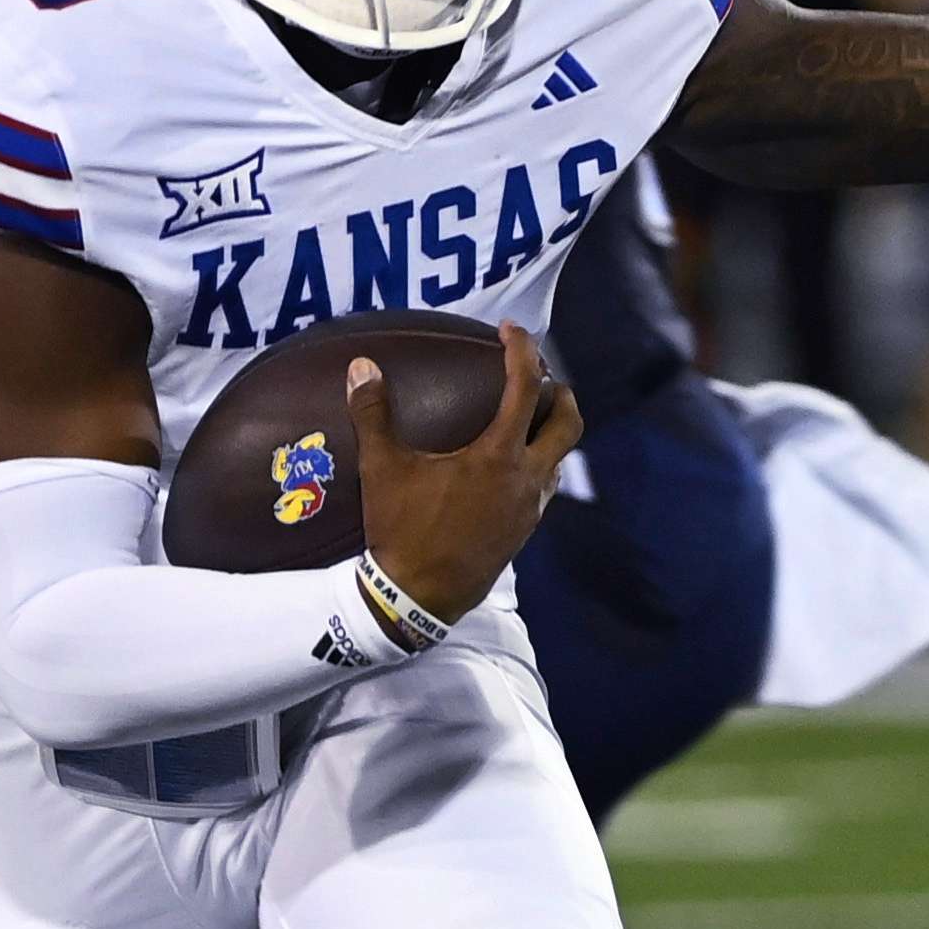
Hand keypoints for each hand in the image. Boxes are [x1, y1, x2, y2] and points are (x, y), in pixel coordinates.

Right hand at [346, 321, 581, 624]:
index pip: (526, 387)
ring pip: (561, 457)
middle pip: (568, 423)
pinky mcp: (524, 531)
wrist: (419, 598)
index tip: (510, 330)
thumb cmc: (402, 531)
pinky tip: (511, 464)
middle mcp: (527, 479)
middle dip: (560, 391)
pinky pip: (544, 486)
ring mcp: (530, 508)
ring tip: (528, 416)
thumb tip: (361, 366)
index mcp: (499, 456)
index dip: (522, 350)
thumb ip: (373, 414)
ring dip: (552, 430)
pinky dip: (538, 462)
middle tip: (539, 374)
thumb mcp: (382, 470)